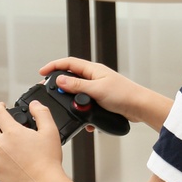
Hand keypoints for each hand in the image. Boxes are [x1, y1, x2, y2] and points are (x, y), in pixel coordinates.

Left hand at [0, 100, 64, 181]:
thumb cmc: (48, 160)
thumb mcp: (50, 131)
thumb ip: (42, 113)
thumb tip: (35, 105)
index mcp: (12, 133)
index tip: (1, 106)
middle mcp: (1, 146)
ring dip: (3, 143)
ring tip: (20, 149)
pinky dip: (6, 160)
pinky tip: (20, 163)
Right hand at [38, 58, 167, 128]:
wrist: (139, 107)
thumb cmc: (124, 94)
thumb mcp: (96, 90)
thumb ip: (76, 86)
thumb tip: (59, 80)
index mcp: (93, 70)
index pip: (69, 63)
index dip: (54, 66)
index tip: (42, 72)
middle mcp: (95, 77)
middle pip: (71, 77)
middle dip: (60, 85)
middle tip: (49, 92)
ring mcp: (98, 88)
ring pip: (77, 92)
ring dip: (71, 100)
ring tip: (66, 108)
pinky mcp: (101, 99)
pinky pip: (86, 103)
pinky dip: (82, 110)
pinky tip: (82, 118)